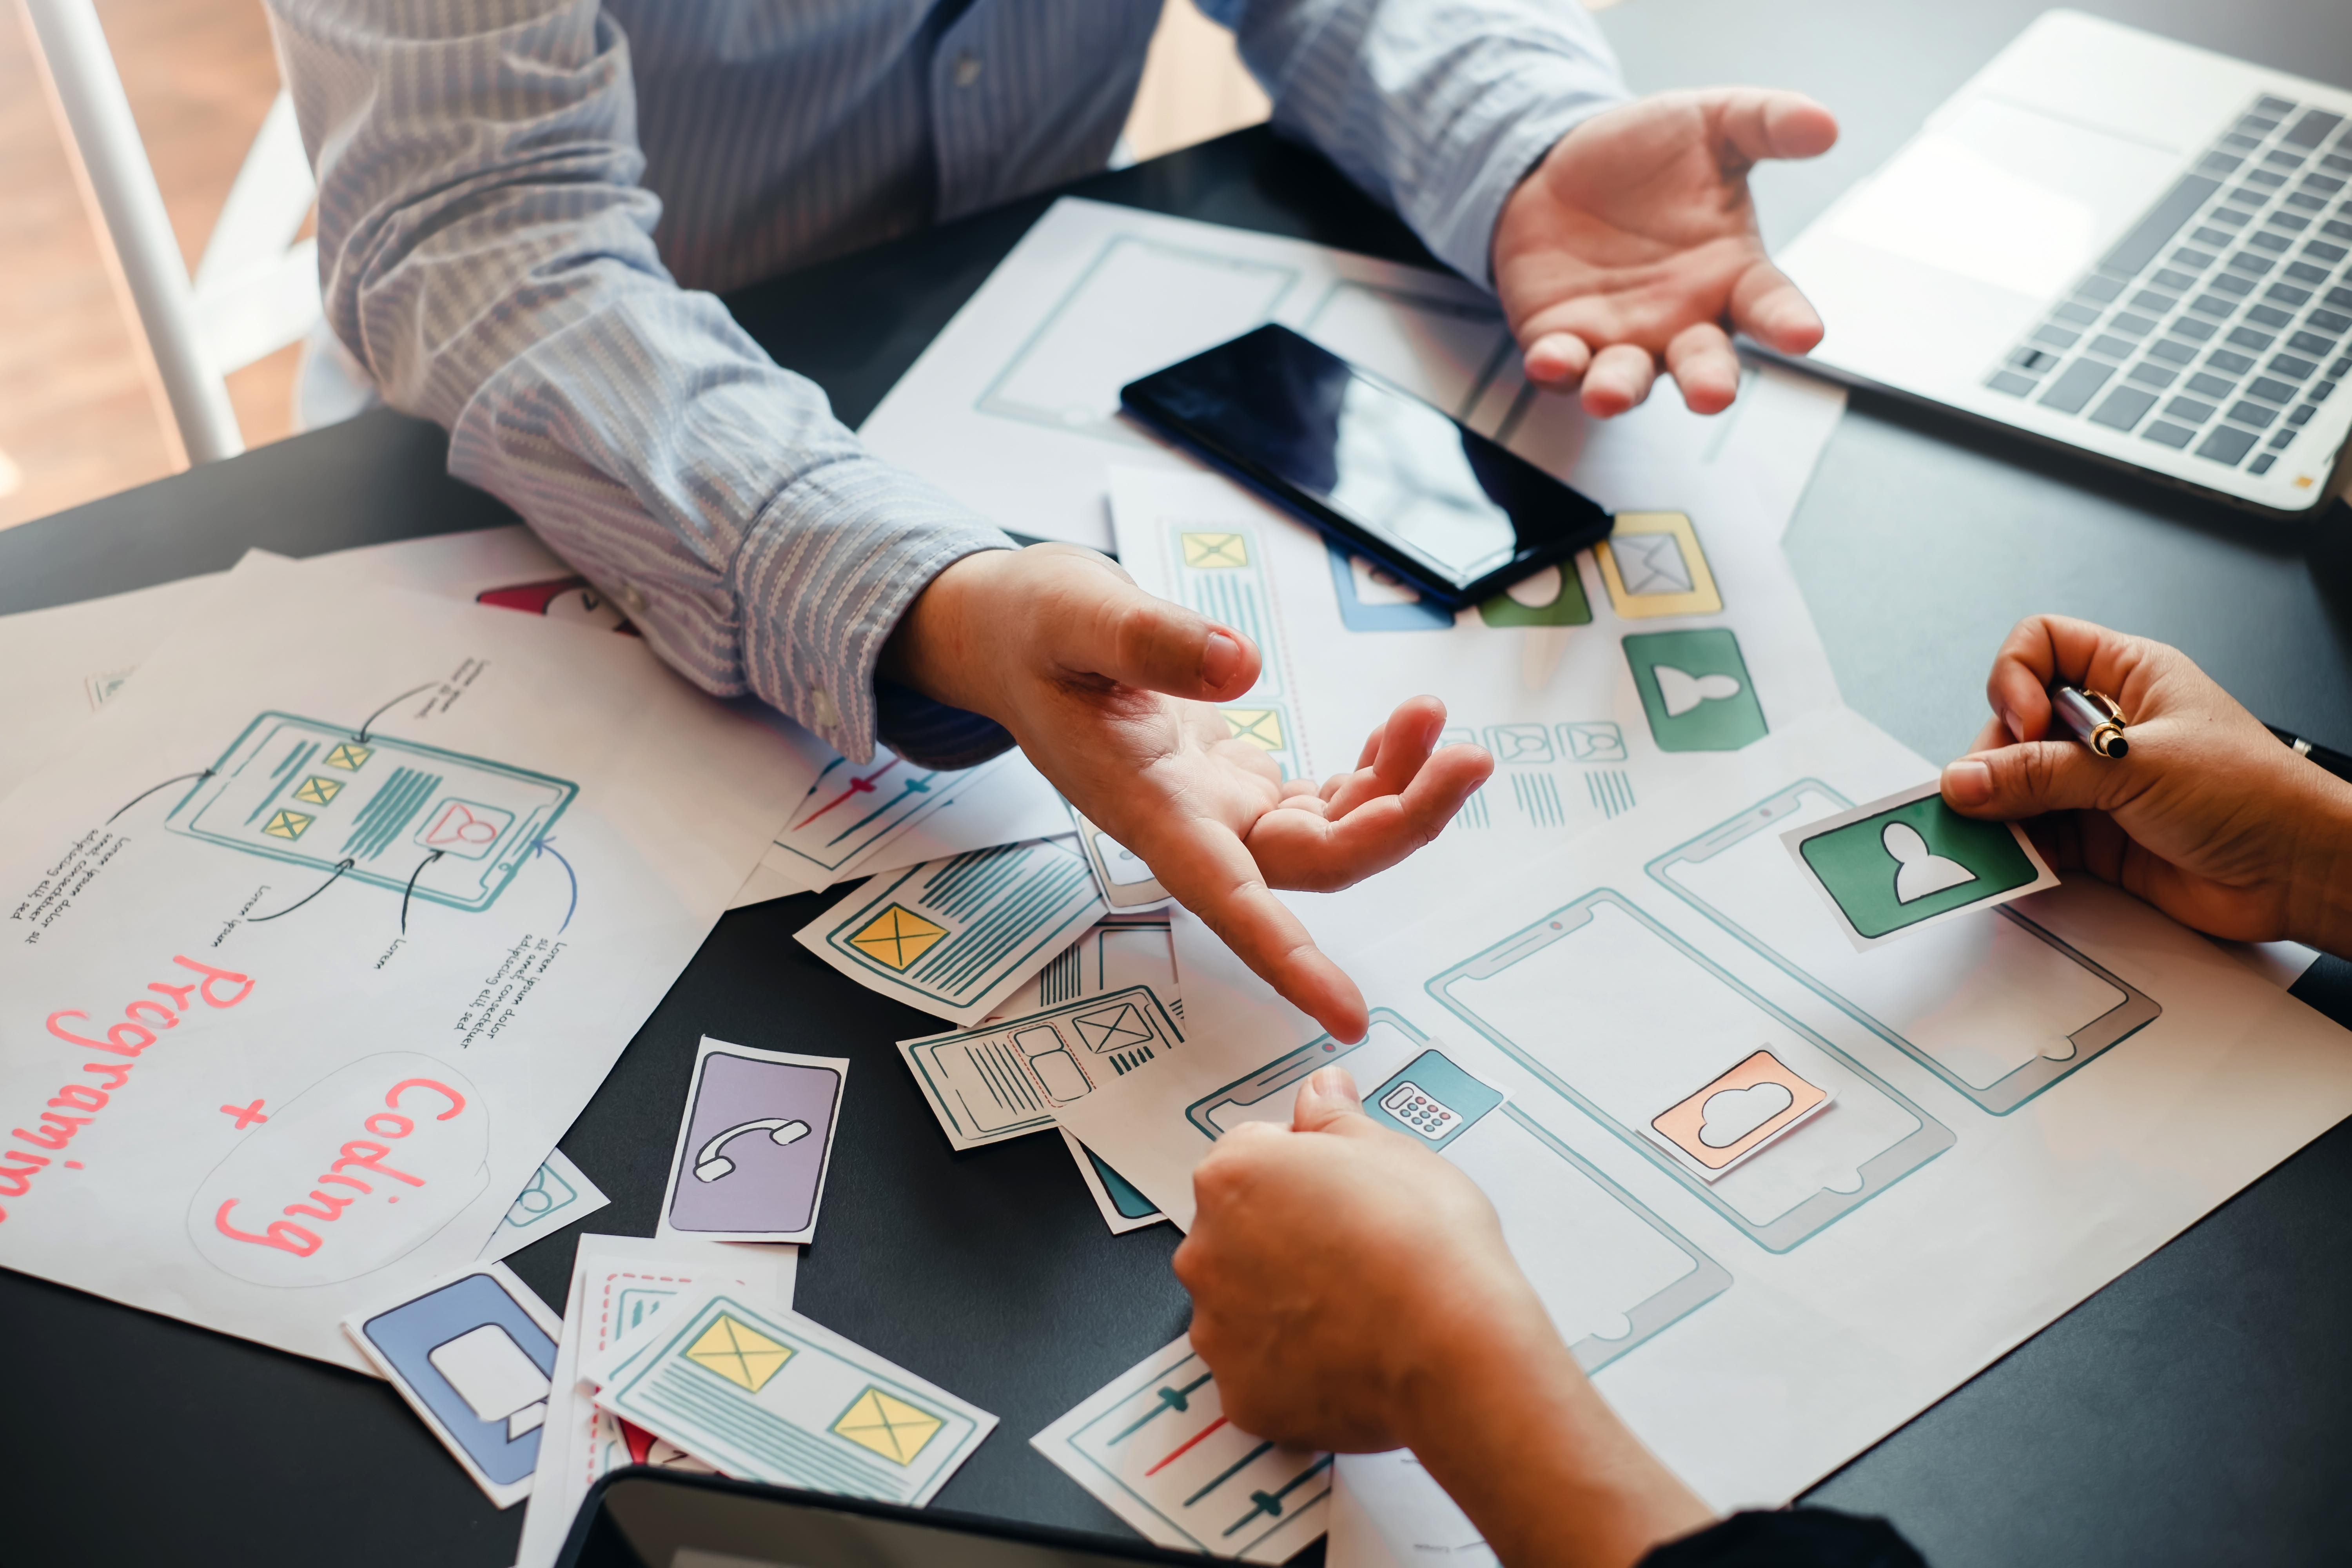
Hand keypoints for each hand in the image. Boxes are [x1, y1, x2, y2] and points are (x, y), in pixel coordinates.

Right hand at [881, 545, 1492, 1039]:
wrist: (1011, 639)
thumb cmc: (1030, 630)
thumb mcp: (1074, 614)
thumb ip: (1149, 640)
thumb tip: (1240, 662)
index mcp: (1143, 805)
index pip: (1226, 898)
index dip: (1288, 960)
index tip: (1349, 1016)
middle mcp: (1189, 825)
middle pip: (1312, 864)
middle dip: (1399, 823)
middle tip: (1467, 757)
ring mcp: (1218, 809)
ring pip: (1331, 837)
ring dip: (1399, 791)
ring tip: (1434, 719)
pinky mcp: (1237, 784)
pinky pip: (1324, 805)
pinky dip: (1374, 774)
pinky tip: (1400, 732)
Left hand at [1176, 1068, 1710, 1567]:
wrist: (1452, 1346)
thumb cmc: (1426, 1244)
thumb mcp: (1389, 1149)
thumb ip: (1335, 1117)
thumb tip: (1320, 1091)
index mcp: (1232, 1176)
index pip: (1247, 1156)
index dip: (1299, 1170)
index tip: (1338, 1190)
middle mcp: (1205, 1251)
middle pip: (1235, 1232)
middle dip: (1281, 1236)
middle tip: (1351, 1249)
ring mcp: (1218, 1330)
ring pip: (1242, 1304)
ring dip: (1280, 1303)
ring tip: (1354, 1306)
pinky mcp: (1242, 1395)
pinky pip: (1259, 1372)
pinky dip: (1291, 1367)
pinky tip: (1345, 1354)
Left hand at [1493, 89, 1838, 417]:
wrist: (1558, 164)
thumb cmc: (1646, 153)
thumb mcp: (1712, 122)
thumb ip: (1767, 123)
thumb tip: (1825, 125)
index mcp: (1731, 275)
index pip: (1771, 306)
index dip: (1788, 323)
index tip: (1804, 335)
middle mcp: (1681, 320)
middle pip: (1704, 366)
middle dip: (1707, 383)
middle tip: (1712, 395)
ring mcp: (1620, 338)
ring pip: (1627, 380)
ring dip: (1619, 391)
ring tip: (1608, 395)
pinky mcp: (1562, 340)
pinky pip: (1562, 366)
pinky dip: (1556, 368)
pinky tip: (1549, 361)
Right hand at [1939, 614, 2351, 952]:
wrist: (2298, 873)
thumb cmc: (2254, 795)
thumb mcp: (2138, 767)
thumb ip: (2042, 775)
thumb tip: (1965, 780)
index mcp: (2127, 676)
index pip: (2041, 647)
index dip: (2015, 679)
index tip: (2023, 725)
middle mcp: (2106, 726)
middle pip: (2014, 723)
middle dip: (1996, 759)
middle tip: (1992, 794)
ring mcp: (2097, 783)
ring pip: (2016, 784)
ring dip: (1998, 811)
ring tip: (1996, 837)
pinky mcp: (2095, 837)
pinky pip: (2034, 837)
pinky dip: (2017, 850)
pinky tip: (2018, 862)